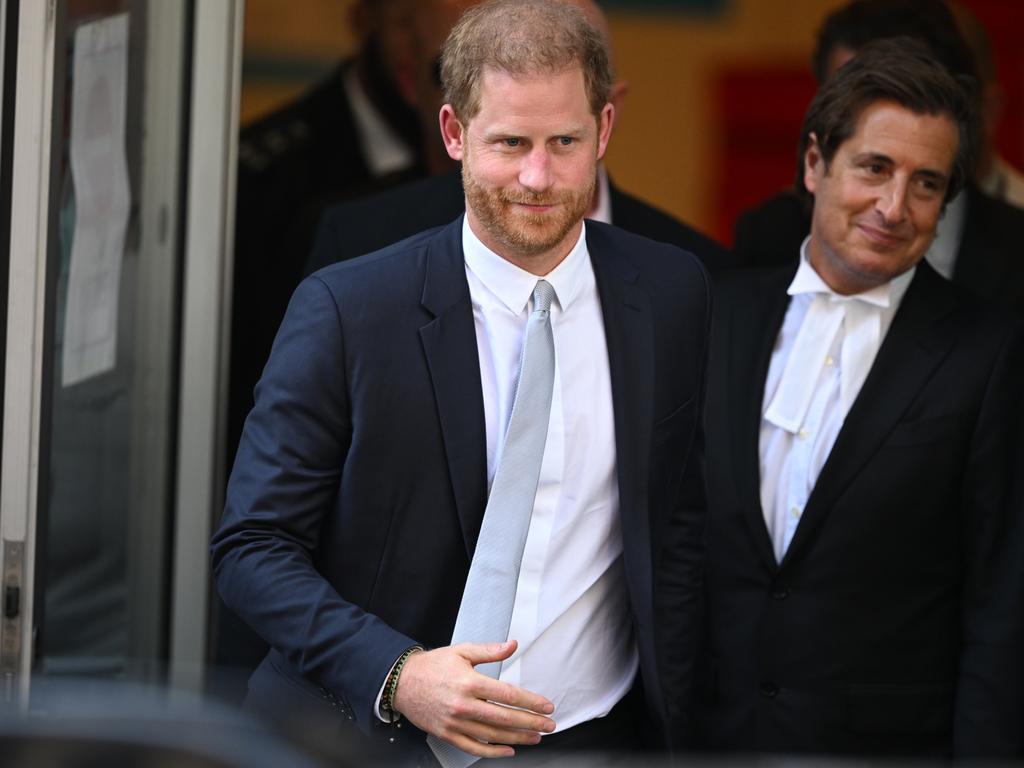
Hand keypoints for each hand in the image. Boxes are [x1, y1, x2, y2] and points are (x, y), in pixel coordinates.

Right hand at [392, 640, 555, 757]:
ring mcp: (455, 722)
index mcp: (469, 682)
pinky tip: (508, 750)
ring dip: (518, 738)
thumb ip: (490, 650)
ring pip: (493, 735)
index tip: (545, 706)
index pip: (508, 695)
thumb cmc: (432, 666)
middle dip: (531, 723)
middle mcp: (463, 704)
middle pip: (505, 718)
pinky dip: (492, 751)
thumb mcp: (462, 651)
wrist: (402, 681)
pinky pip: (474, 747)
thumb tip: (512, 645)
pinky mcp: (447, 734)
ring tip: (534, 737)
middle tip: (548, 725)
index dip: (531, 702)